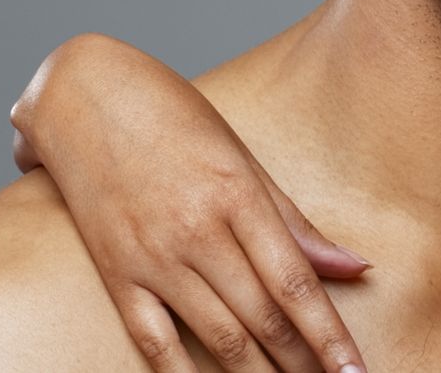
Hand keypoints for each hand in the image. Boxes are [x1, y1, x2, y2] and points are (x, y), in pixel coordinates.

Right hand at [11, 34, 368, 372]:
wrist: (84, 96)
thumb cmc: (175, 119)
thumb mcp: (244, 158)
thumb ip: (295, 223)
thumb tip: (353, 268)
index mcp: (238, 196)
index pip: (295, 283)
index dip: (330, 335)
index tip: (356, 371)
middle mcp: (197, 232)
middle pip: (262, 317)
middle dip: (304, 363)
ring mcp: (153, 257)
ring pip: (217, 337)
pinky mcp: (117, 274)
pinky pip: (154, 341)